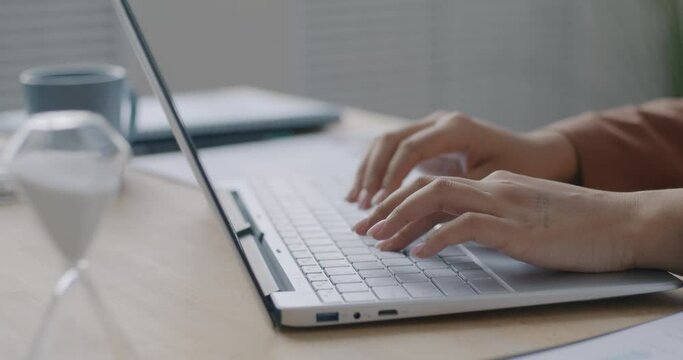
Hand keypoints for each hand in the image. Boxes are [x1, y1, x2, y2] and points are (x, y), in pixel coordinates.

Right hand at [346, 111, 576, 208]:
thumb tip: (420, 213)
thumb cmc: (522, 170)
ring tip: (356, 202)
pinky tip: (366, 194)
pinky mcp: (428, 142)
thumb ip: (454, 193)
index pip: (410, 149)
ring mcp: (431, 129)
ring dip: (368, 172)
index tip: (380, 204)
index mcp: (455, 128)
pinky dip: (377, 172)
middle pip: (390, 141)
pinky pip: (394, 152)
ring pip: (386, 144)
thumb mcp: (490, 182)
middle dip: (372, 175)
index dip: (391, 177)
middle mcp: (439, 122)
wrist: (538, 156)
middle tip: (363, 206)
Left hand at [352, 171, 681, 272]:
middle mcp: (492, 186)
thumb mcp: (525, 216)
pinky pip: (465, 225)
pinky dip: (437, 238)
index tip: (378, 225)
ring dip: (402, 219)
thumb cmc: (576, 225)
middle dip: (388, 208)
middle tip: (363, 231)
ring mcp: (503, 202)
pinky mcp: (515, 224)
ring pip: (437, 198)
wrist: (622, 221)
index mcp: (492, 184)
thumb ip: (491, 218)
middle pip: (426, 187)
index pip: (435, 187)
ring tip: (380, 241)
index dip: (400, 205)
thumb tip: (455, 233)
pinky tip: (420, 253)